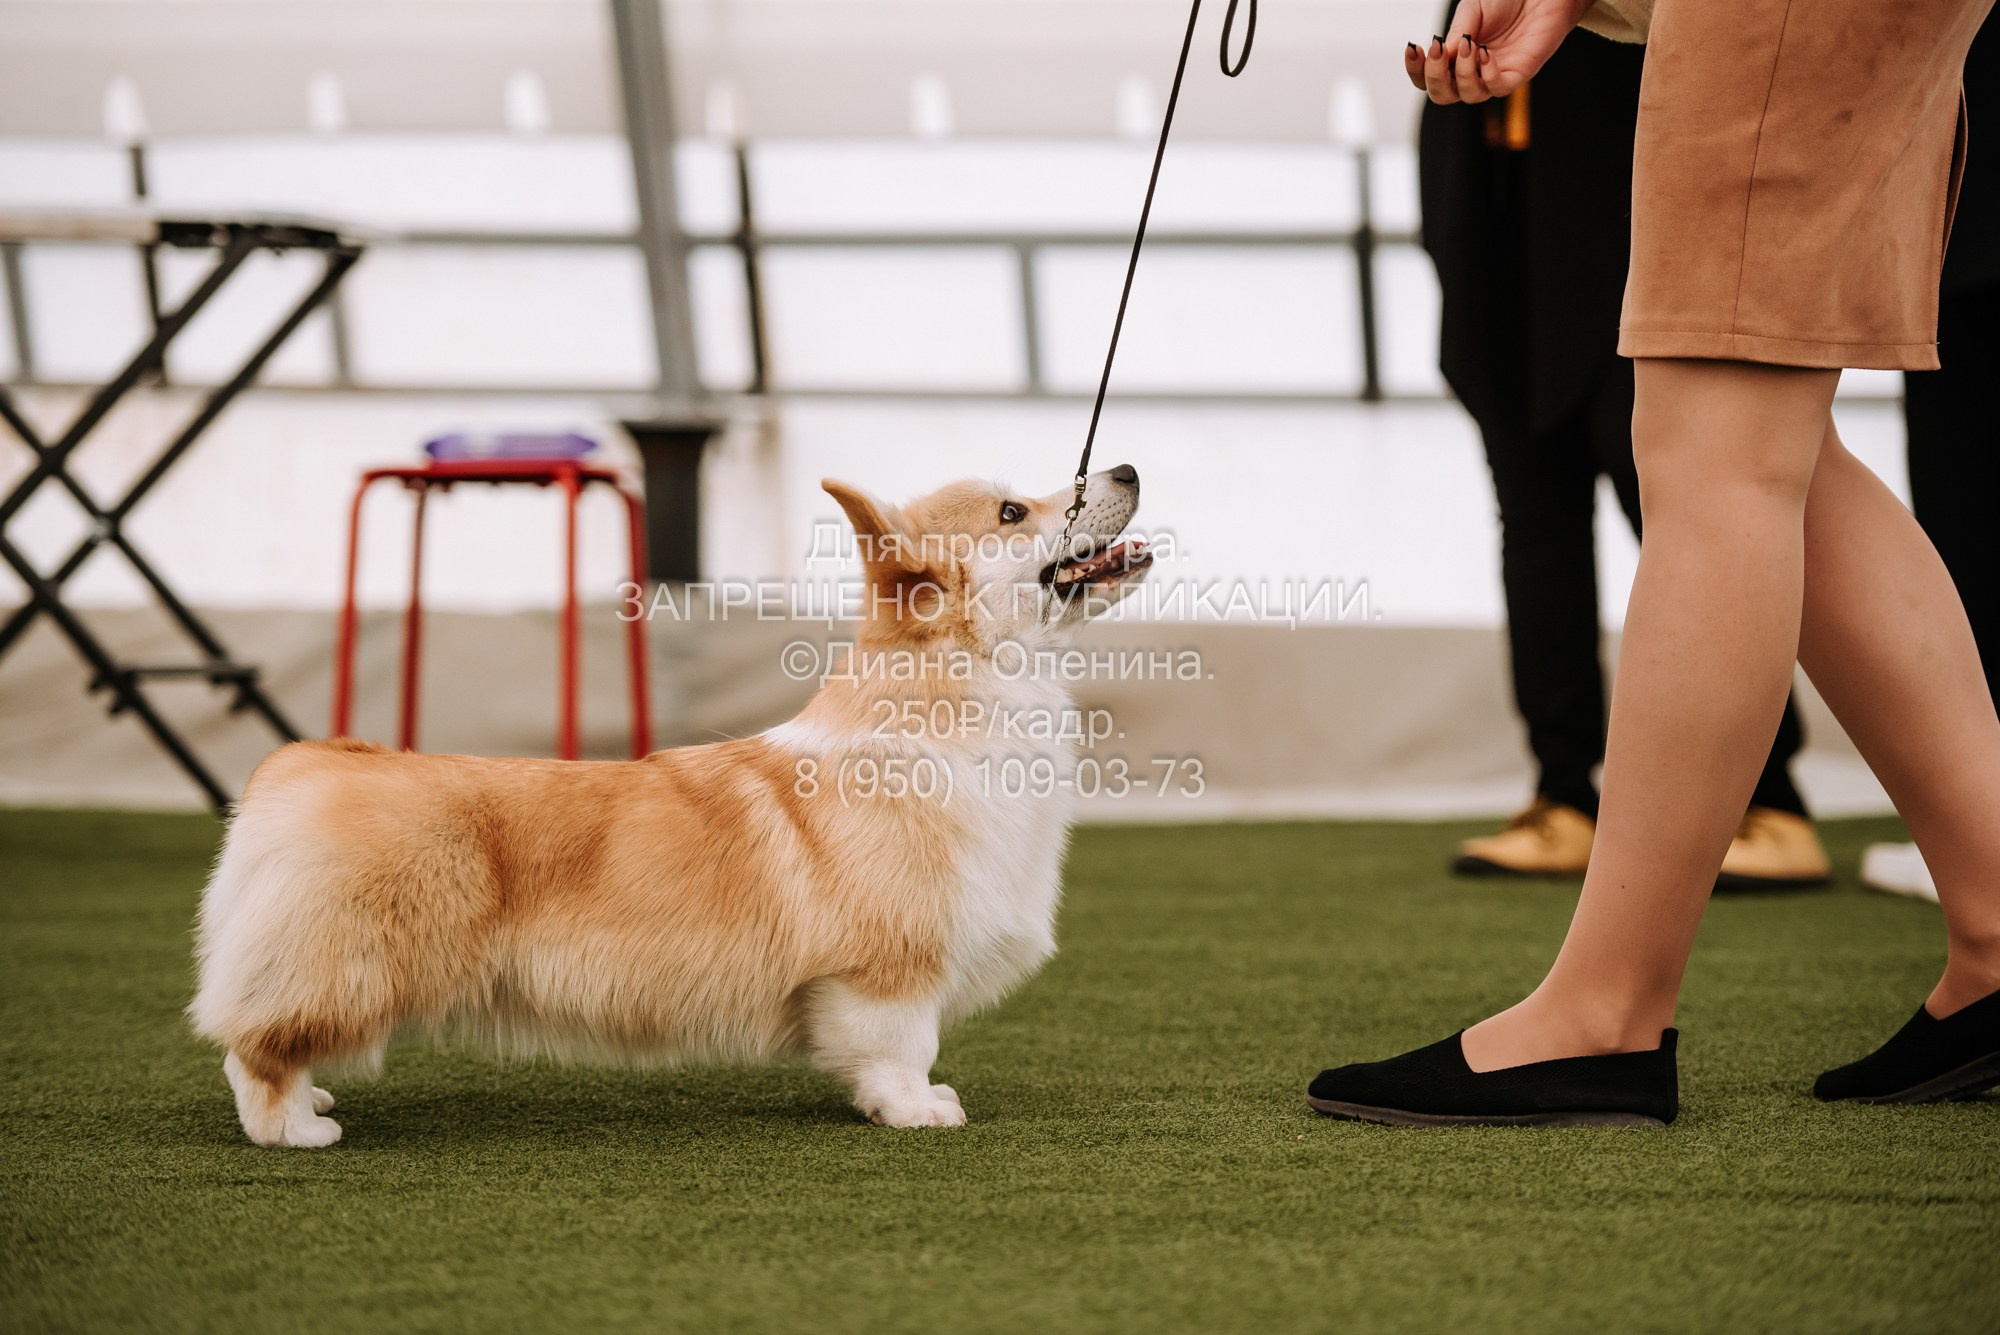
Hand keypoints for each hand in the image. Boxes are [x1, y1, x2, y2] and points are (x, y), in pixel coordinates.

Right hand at [1402, 0, 1592, 103]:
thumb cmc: (1505, 1)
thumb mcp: (1472, 10)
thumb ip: (1457, 33)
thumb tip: (1443, 55)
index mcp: (1454, 59)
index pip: (1427, 78)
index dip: (1416, 70)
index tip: (1415, 48)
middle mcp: (1472, 72)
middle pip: (1442, 95)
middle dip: (1435, 77)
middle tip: (1438, 50)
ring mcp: (1494, 76)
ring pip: (1469, 95)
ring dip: (1462, 73)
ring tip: (1469, 45)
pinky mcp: (1518, 74)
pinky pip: (1498, 88)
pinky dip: (1487, 73)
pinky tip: (1485, 52)